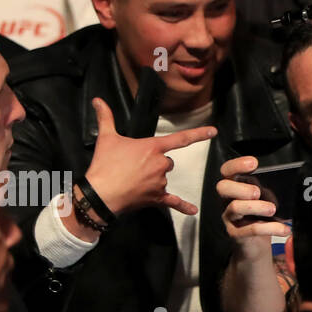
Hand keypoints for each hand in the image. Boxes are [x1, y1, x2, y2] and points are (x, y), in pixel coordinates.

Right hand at [85, 98, 215, 216]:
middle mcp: (160, 164)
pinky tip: (193, 211)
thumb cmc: (104, 165)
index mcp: (152, 148)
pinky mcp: (156, 198)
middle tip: (136, 166)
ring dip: (154, 179)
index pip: (180, 138)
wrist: (100, 193)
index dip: (199, 134)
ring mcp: (160, 182)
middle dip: (156, 163)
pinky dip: (183, 207)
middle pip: (168, 161)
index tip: (214, 132)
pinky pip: (173, 202)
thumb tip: (97, 101)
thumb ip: (105, 117)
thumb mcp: (106, 138)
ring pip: (164, 178)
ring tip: (134, 180)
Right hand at [218, 155, 290, 262]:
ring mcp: (229, 217)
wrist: (255, 246)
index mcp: (234, 187)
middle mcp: (227, 200)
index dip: (237, 165)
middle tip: (257, 191)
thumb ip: (269, 190)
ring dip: (256, 207)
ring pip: (235, 207)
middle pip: (223, 187)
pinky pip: (250, 229)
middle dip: (240, 187)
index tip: (254, 163)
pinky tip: (284, 229)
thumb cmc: (261, 217)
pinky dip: (269, 228)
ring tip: (272, 209)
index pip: (227, 171)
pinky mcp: (235, 234)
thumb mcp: (266, 200)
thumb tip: (286, 185)